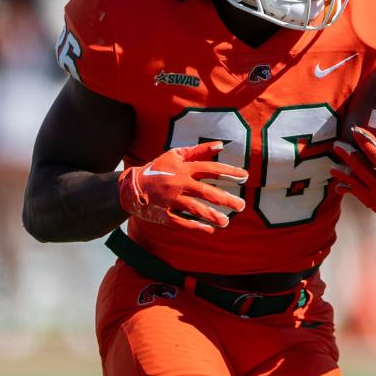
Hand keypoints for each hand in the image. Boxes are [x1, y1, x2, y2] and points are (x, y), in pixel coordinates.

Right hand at [118, 141, 247, 234]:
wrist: (130, 186)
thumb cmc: (156, 169)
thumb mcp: (174, 156)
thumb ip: (197, 151)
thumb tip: (220, 145)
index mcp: (183, 169)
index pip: (210, 169)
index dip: (229, 172)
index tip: (245, 176)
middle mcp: (178, 184)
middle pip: (206, 192)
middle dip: (225, 199)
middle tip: (241, 206)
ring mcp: (170, 200)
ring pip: (195, 209)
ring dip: (212, 216)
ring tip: (226, 222)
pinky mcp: (163, 214)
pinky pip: (181, 222)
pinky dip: (195, 227)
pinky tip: (209, 230)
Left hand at [330, 120, 375, 238]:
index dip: (365, 143)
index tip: (355, 131)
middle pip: (360, 170)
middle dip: (347, 156)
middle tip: (336, 145)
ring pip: (356, 185)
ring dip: (343, 175)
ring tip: (332, 167)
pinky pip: (359, 197)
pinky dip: (349, 190)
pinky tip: (339, 186)